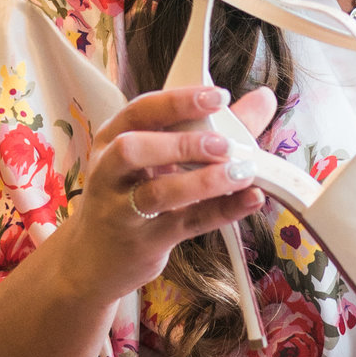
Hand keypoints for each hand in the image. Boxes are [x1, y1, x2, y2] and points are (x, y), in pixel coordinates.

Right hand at [44, 85, 278, 305]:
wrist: (93, 260)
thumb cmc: (131, 194)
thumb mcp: (157, 157)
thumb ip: (211, 126)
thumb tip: (263, 99)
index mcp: (111, 139)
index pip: (140, 111)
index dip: (178, 101)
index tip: (218, 96)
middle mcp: (110, 172)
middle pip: (133, 149)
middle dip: (181, 143)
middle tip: (224, 144)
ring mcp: (122, 210)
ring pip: (158, 193)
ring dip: (203, 182)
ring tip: (241, 173)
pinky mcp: (144, 242)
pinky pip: (186, 224)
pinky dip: (221, 211)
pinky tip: (250, 199)